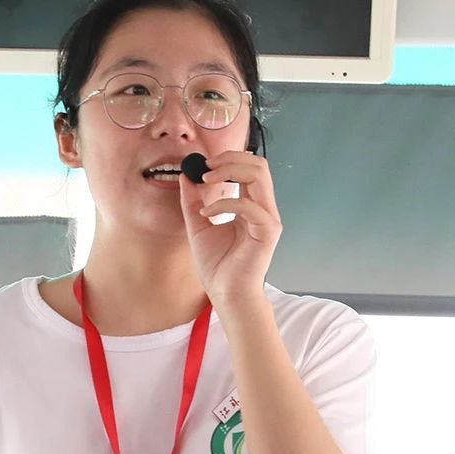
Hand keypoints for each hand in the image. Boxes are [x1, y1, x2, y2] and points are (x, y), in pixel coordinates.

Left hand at [177, 149, 281, 316]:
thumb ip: (193, 201)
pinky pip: (250, 206)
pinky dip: (224, 204)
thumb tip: (186, 175)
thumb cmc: (217, 266)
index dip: (227, 159)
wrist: (226, 294)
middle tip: (205, 167)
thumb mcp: (198, 226)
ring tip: (205, 181)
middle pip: (259, 164)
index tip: (202, 164)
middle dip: (230, 159)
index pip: (249, 168)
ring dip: (229, 172)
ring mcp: (268, 219)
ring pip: (259, 176)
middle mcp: (263, 209)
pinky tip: (207, 214)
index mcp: (251, 206)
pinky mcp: (268, 232)